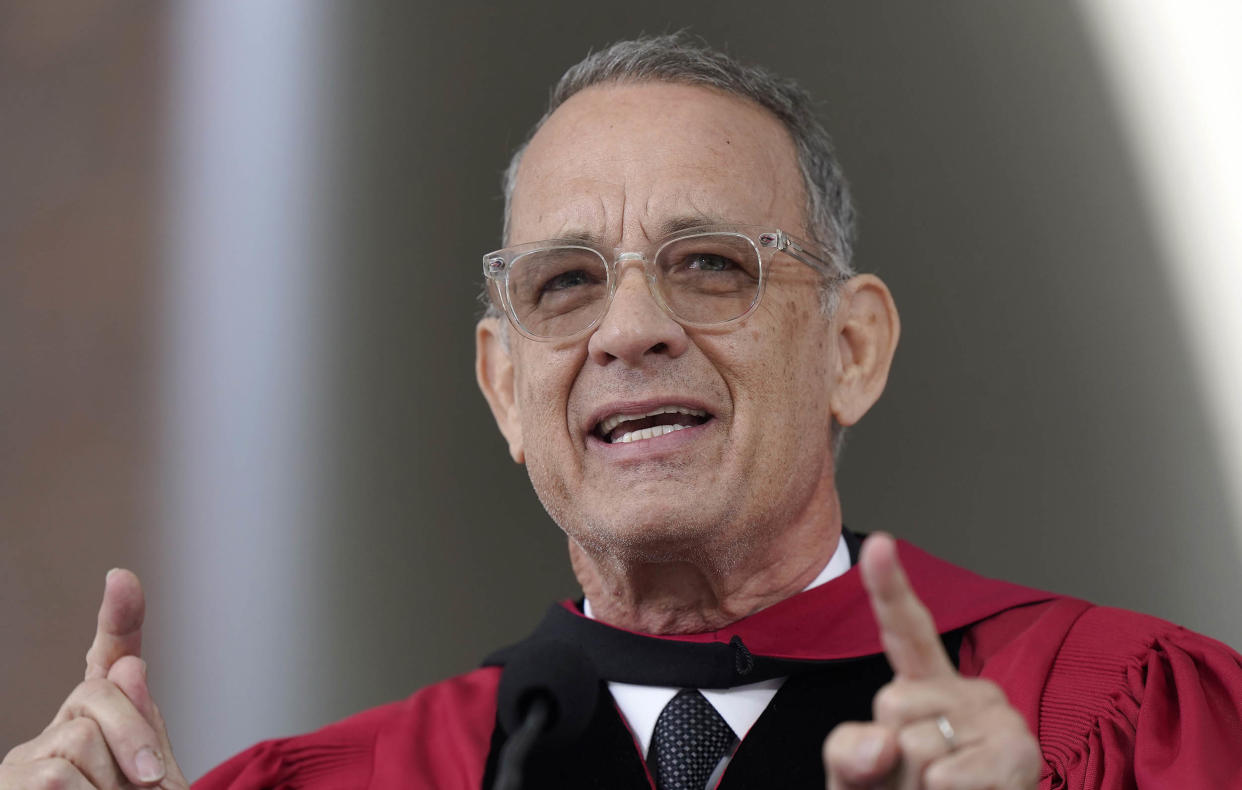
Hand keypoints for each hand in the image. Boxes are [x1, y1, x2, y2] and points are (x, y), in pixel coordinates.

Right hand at [1, 570, 187, 788]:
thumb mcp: (154, 783)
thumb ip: (144, 729)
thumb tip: (128, 665)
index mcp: (103, 726)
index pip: (110, 663)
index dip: (119, 619)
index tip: (122, 578)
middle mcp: (59, 733)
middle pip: (98, 693)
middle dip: (134, 735)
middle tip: (151, 779)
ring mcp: (26, 760)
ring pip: (80, 739)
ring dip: (109, 786)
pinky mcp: (8, 785)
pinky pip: (56, 778)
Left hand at [823, 535, 1040, 789]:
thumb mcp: (857, 775)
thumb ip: (848, 753)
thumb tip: (883, 742)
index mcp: (923, 685)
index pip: (904, 629)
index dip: (889, 584)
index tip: (879, 541)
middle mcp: (967, 690)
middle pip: (892, 705)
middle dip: (891, 758)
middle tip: (918, 782)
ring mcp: (997, 716)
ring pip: (917, 745)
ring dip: (915, 786)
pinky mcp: (1019, 752)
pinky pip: (946, 775)